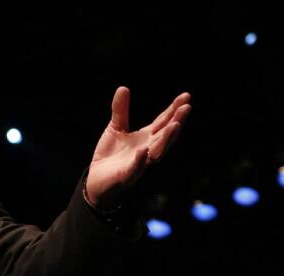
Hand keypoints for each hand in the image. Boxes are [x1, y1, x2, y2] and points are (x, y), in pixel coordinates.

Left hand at [86, 87, 190, 209]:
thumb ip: (121, 110)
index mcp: (147, 138)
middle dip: (177, 122)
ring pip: (157, 151)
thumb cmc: (110, 155)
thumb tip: (124, 88)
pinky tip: (144, 151)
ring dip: (166, 139)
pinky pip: (136, 167)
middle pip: (165, 134)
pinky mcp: (126, 175)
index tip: (186, 96)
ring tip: (175, 125)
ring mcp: (139, 163)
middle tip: (186, 108)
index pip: (163, 121)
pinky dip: (140, 160)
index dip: (174, 109)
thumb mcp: (116, 128)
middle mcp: (148, 149)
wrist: (97, 179)